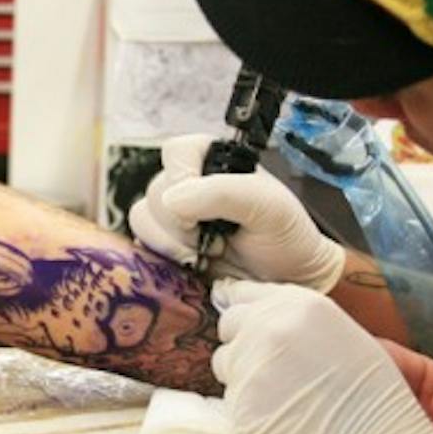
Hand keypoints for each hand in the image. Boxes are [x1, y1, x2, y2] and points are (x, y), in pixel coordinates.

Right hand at [128, 134, 346, 291]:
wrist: (290, 281)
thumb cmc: (286, 237)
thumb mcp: (267, 206)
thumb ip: (222, 193)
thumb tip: (172, 200)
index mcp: (212, 161)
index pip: (176, 153)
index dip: (181, 179)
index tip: (202, 210)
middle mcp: (188, 185)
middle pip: (155, 192)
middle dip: (182, 223)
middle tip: (216, 239)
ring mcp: (174, 218)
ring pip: (142, 219)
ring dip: (172, 243)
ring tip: (207, 253)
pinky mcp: (166, 248)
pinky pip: (142, 247)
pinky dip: (164, 258)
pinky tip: (194, 265)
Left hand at [212, 279, 432, 433]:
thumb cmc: (367, 391)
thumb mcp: (336, 331)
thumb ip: (292, 317)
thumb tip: (247, 307)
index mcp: (297, 303)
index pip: (241, 294)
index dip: (247, 312)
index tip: (248, 323)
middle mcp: (269, 327)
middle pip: (228, 324)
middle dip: (243, 342)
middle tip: (274, 368)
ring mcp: (251, 365)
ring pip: (225, 363)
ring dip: (243, 376)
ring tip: (283, 395)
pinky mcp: (241, 403)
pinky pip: (231, 400)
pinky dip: (249, 409)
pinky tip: (282, 418)